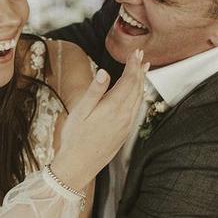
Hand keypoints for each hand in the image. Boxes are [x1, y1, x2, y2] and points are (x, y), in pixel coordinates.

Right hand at [51, 49, 146, 188]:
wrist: (79, 165)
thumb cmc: (75, 138)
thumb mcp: (80, 111)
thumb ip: (95, 91)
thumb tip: (105, 72)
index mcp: (113, 107)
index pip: (129, 80)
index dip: (132, 65)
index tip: (134, 52)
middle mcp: (125, 115)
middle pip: (137, 87)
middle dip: (139, 69)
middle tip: (139, 55)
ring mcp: (127, 125)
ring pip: (139, 98)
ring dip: (141, 81)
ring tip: (143, 69)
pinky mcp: (125, 132)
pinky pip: (137, 108)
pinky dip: (139, 95)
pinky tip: (137, 93)